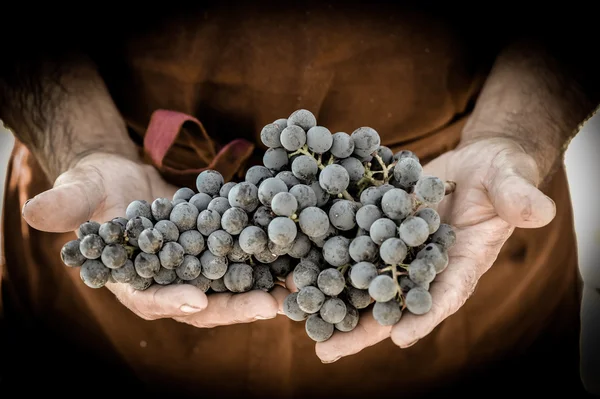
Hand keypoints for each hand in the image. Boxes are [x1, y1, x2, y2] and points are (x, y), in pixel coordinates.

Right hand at [22, 152, 285, 325]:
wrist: (124, 178)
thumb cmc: (96, 187)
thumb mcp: (81, 192)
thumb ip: (67, 206)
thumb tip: (34, 214)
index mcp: (133, 280)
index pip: (149, 298)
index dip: (171, 301)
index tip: (197, 301)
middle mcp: (169, 281)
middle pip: (202, 301)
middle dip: (235, 305)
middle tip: (269, 305)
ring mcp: (196, 267)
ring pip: (230, 285)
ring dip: (263, 288)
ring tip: (296, 287)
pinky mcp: (216, 248)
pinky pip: (243, 258)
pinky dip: (267, 258)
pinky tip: (296, 255)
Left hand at [315, 137, 556, 362]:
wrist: (472, 163)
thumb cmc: (499, 174)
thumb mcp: (510, 180)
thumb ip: (518, 196)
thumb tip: (540, 211)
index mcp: (462, 263)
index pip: (447, 293)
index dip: (426, 315)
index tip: (401, 336)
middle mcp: (425, 265)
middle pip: (393, 302)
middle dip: (362, 328)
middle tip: (327, 352)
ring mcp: (398, 250)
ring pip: (364, 281)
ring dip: (333, 300)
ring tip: (297, 320)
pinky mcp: (378, 229)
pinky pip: (351, 247)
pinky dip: (326, 260)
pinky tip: (295, 270)